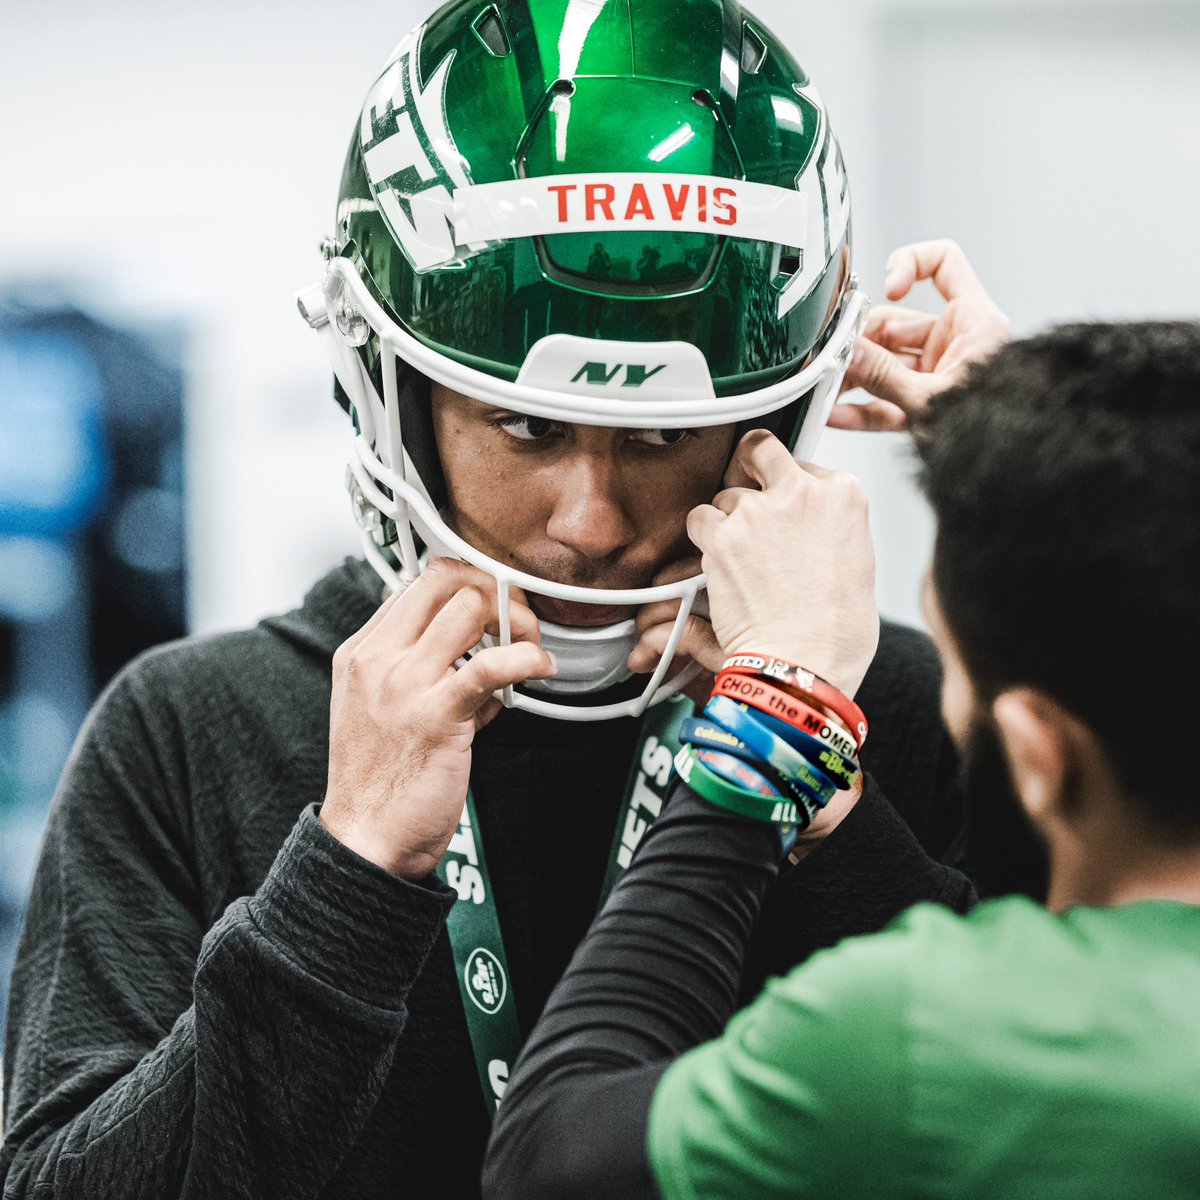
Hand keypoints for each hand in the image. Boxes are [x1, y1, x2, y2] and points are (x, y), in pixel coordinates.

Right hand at [320, 559, 553, 879]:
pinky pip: (491, 665)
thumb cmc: (379, 780)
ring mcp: (404, 684)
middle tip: (517, 621)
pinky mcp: (437, 715)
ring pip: (470, 607)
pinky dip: (527, 657)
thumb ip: (428, 672)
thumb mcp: (385, 709)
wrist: (366, 839)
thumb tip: (484, 655)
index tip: (495, 607)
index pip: (420, 582)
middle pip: (445, 579)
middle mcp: (378, 659)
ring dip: (515, 620)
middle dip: (494, 588)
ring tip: (530, 647)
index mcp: (363, 652)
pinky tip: (541, 666)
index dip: (469, 584)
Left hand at [636, 431, 875, 701]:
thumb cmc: (838, 635)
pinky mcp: (723, 534)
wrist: (805, 665)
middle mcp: (803, 493)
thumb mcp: (859, 570)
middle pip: (761, 452)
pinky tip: (714, 562)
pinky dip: (701, 537)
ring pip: (726, 493)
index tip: (785, 508)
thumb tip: (811, 538)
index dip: (790, 489)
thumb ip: (832, 535)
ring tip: (737, 557)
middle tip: (743, 491)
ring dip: (726, 518)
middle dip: (749, 466)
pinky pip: (698, 518)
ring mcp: (760, 510)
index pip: (807, 468)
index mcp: (846, 495)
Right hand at [830, 239, 1010, 431]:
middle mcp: (956, 343)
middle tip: (834, 355)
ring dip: (855, 377)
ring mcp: (938, 373)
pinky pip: (886, 400)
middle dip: (861, 341)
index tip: (887, 288)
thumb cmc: (995, 431)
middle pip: (897, 323)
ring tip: (827, 388)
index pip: (944, 264)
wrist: (1006, 477)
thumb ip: (886, 376)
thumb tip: (850, 354)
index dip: (910, 265)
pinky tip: (837, 412)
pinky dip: (861, 407)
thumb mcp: (932, 400)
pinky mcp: (924, 404)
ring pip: (885, 363)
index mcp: (974, 324)